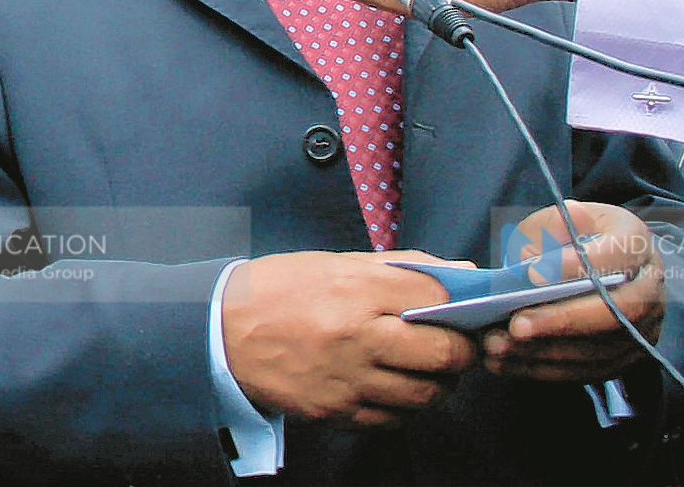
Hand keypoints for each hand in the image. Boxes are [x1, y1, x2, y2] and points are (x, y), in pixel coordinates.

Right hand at [222, 250, 477, 427]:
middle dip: (462, 351)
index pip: (435, 295)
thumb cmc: (277, 291)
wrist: (220, 331)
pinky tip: (393, 387)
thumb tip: (459, 274)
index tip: (464, 310)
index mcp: (354, 287)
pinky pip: (394, 419)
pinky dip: (405, 406)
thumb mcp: (333, 263)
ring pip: (426, 393)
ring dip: (438, 383)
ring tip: (427, 368)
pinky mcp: (336, 411)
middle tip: (458, 345)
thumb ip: (398, 269)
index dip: (461, 304)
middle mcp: (355, 335)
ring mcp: (347, 379)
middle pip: (443, 352)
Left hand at [482, 200, 664, 383]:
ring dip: (546, 352)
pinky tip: (508, 363)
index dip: (574, 266)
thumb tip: (562, 226)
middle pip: (615, 313)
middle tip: (515, 326)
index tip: (532, 275)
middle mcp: (649, 288)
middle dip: (561, 322)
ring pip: (601, 349)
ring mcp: (644, 327)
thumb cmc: (565, 237)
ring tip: (499, 346)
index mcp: (634, 242)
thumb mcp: (553, 220)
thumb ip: (553, 225)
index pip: (614, 256)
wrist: (585, 261)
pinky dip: (546, 369)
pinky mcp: (627, 356)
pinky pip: (590, 370)